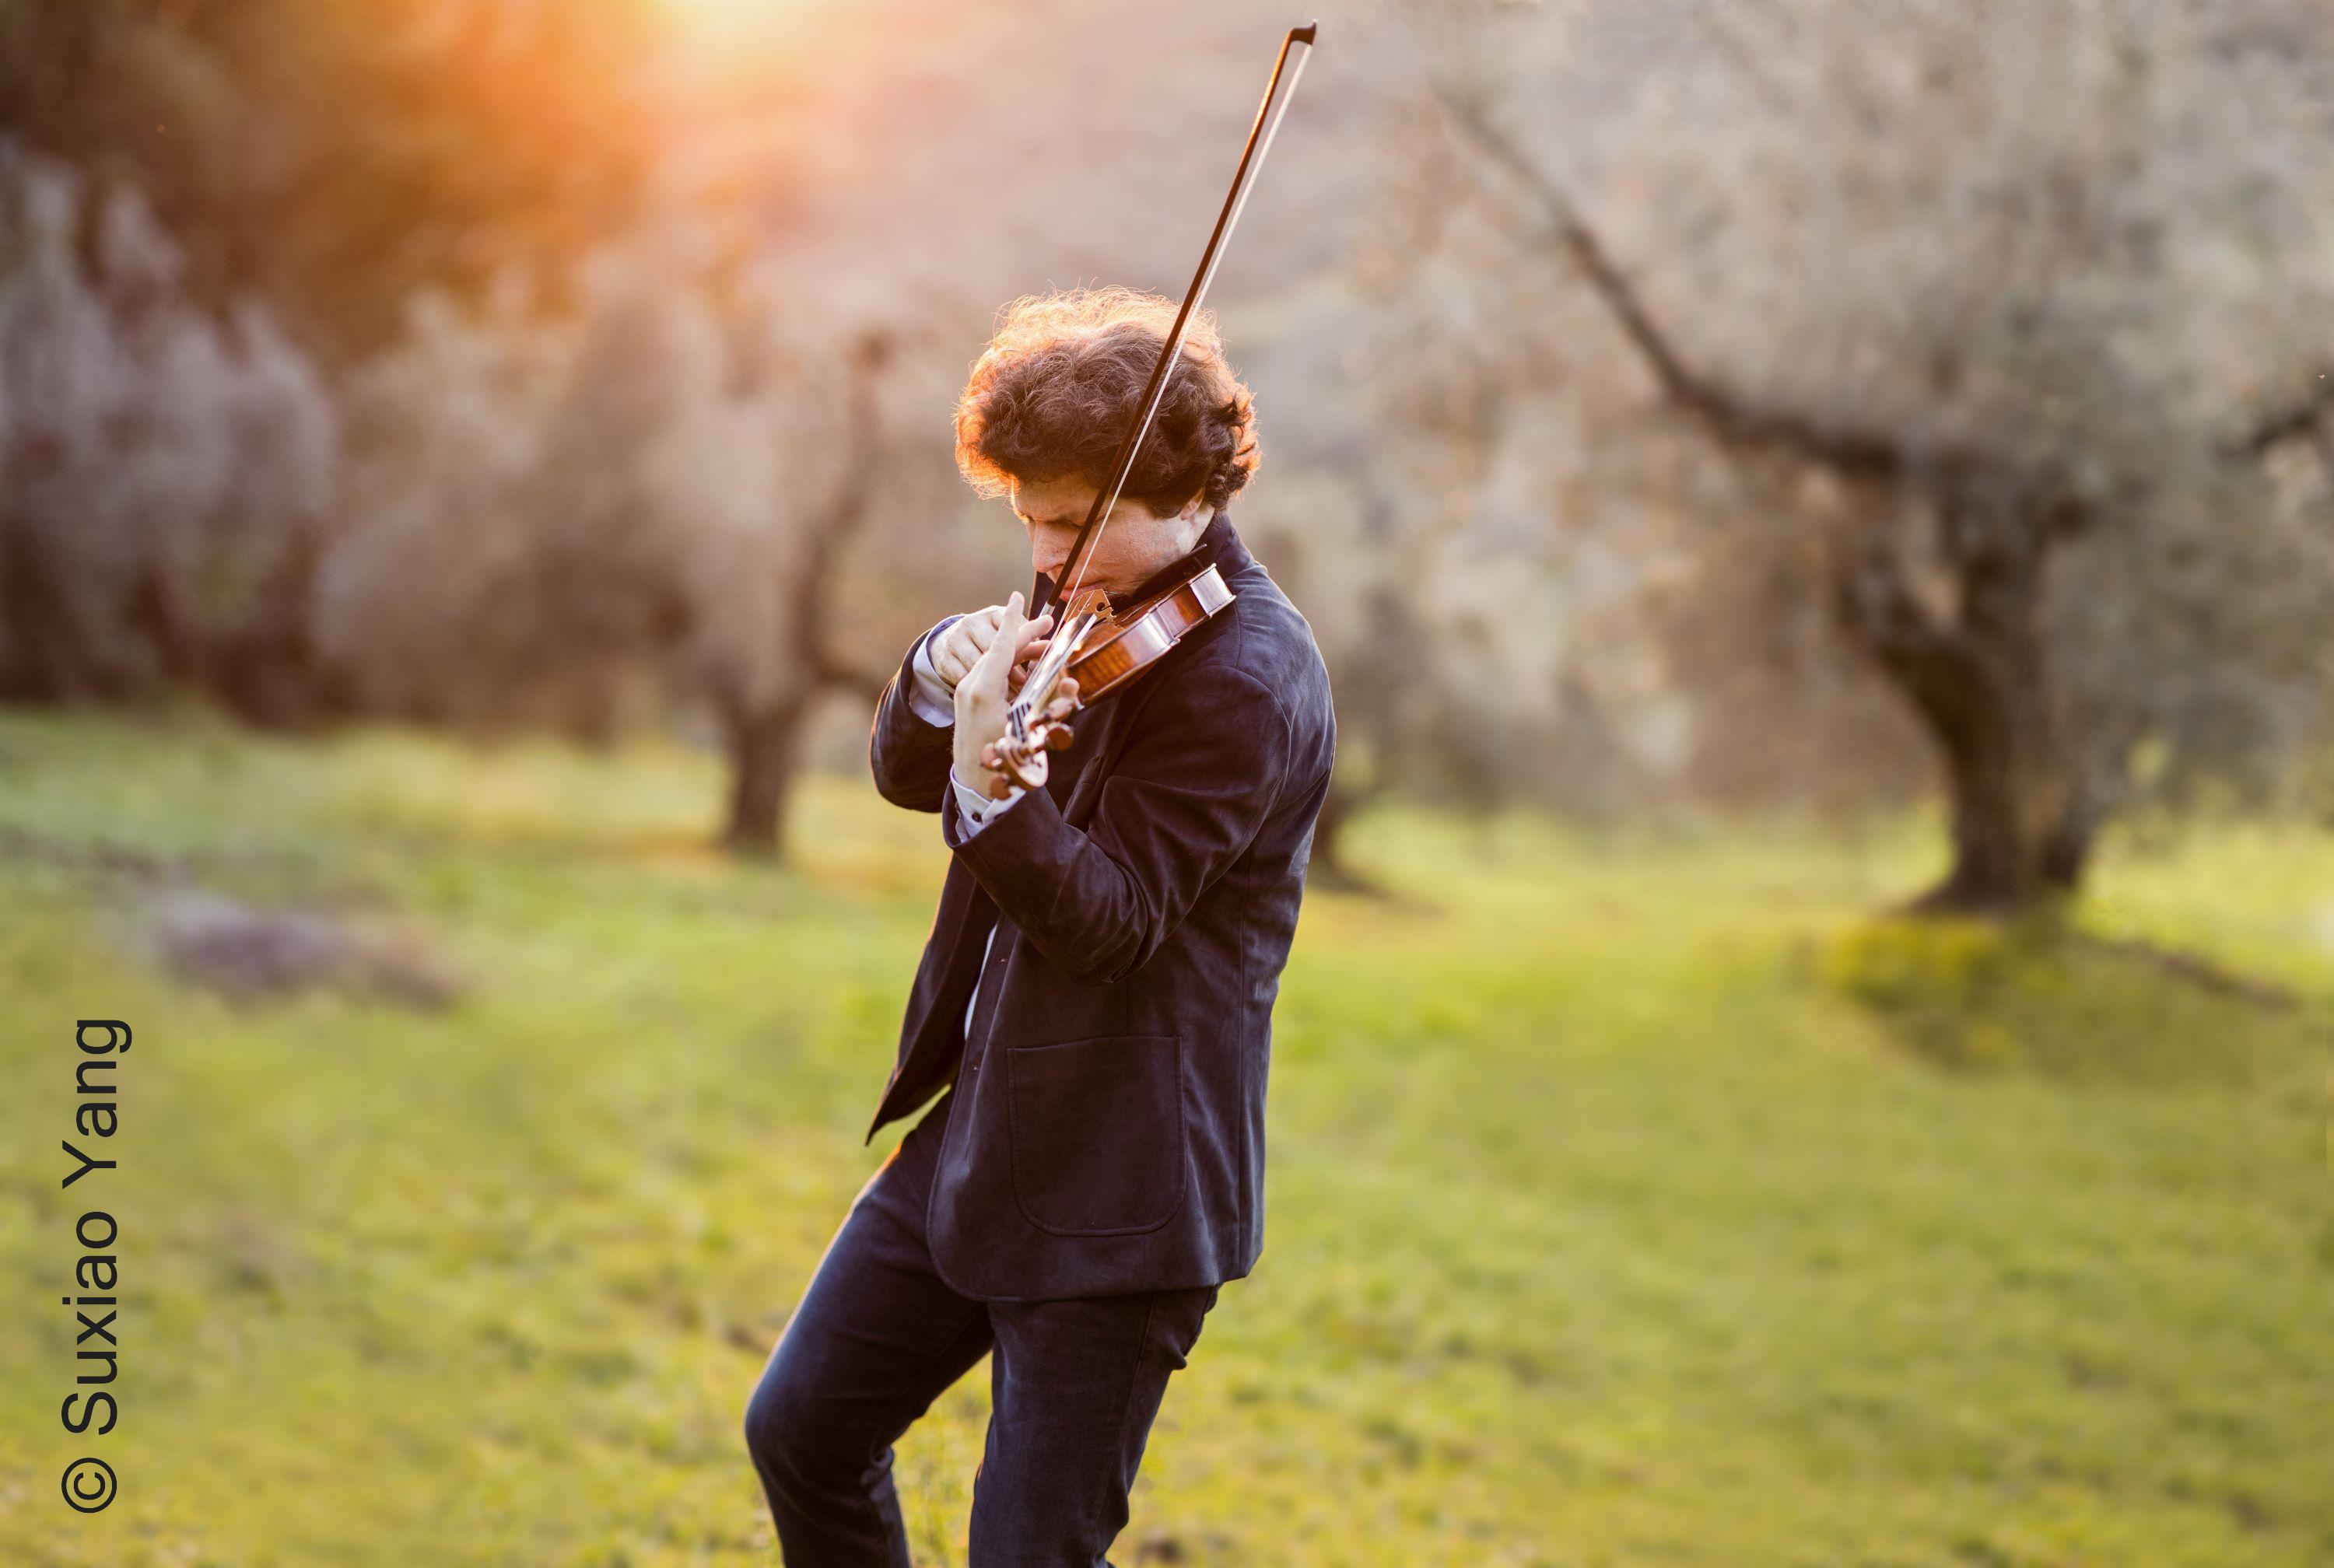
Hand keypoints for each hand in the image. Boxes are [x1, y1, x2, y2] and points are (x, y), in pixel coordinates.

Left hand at [953, 592, 1076, 796]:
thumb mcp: (1028, 731)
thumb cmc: (1005, 762)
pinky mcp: (968, 699)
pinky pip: (990, 673)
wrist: (974, 783)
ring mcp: (967, 692)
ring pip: (996, 661)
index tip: (1017, 596)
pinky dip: (1009, 666)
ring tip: (1043, 649)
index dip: (1013, 620)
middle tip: (1047, 623)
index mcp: (982, 690)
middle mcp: (971, 687)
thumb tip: (1068, 682)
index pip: (1001, 645)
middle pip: (1001, 649)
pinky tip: (1024, 668)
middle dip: (1025, 635)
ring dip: (1020, 652)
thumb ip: (1047, 704)